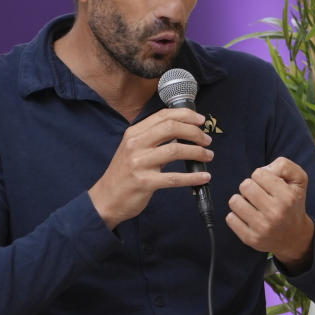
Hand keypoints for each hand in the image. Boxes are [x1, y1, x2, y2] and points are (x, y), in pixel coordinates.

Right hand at [88, 108, 212, 229]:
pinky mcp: (145, 182)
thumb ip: (153, 137)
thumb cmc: (124, 173)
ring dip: (197, 152)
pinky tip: (203, 177)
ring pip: (175, 150)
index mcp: (134, 133)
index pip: (163, 116)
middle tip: (207, 140)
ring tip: (208, 156)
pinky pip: (174, 178)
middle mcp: (135, 145)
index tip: (201, 120)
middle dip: (194, 132)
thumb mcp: (133, 149)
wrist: (106, 198)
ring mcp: (139, 163)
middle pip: (171, 128)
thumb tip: (182, 131)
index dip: (186, 115)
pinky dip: (192, 177)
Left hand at [226, 157, 314, 270]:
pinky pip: (230, 218)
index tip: (267, 185)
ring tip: (251, 205)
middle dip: (249, 187)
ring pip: (235, 201)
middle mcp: (275, 212)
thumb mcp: (298, 180)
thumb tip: (263, 170)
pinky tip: (247, 217)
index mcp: (287, 197)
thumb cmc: (293, 204)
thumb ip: (284, 166)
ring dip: (241, 201)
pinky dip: (236, 215)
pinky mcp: (251, 238)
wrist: (294, 236)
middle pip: (245, 186)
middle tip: (258, 195)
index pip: (259, 174)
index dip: (261, 176)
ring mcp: (262, 227)